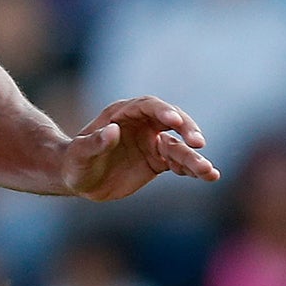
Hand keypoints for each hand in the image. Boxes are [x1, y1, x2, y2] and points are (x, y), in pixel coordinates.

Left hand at [63, 96, 219, 201]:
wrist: (79, 179)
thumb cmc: (75, 162)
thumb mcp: (80, 155)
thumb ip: (95, 143)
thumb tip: (112, 131)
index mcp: (123, 114)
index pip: (149, 106)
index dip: (163, 111)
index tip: (174, 122)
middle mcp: (142, 125)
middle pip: (172, 121)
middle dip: (187, 129)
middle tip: (198, 143)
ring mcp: (152, 143)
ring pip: (179, 146)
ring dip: (195, 157)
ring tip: (209, 172)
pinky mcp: (158, 161)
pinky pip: (180, 163)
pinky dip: (194, 169)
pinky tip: (210, 176)